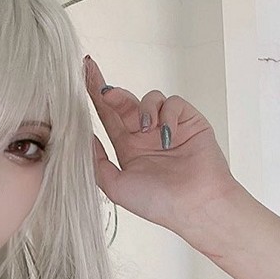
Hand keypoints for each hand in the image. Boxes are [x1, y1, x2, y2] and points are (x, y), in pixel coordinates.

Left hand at [83, 55, 240, 239]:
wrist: (195, 204)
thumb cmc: (158, 202)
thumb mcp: (116, 187)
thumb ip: (97, 163)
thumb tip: (83, 139)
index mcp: (128, 149)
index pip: (108, 116)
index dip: (95, 95)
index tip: (84, 73)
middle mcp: (146, 136)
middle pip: (124, 103)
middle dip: (112, 93)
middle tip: (106, 93)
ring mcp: (167, 127)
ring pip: (150, 98)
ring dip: (145, 109)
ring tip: (148, 130)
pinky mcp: (189, 120)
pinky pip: (173, 103)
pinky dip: (168, 114)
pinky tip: (169, 134)